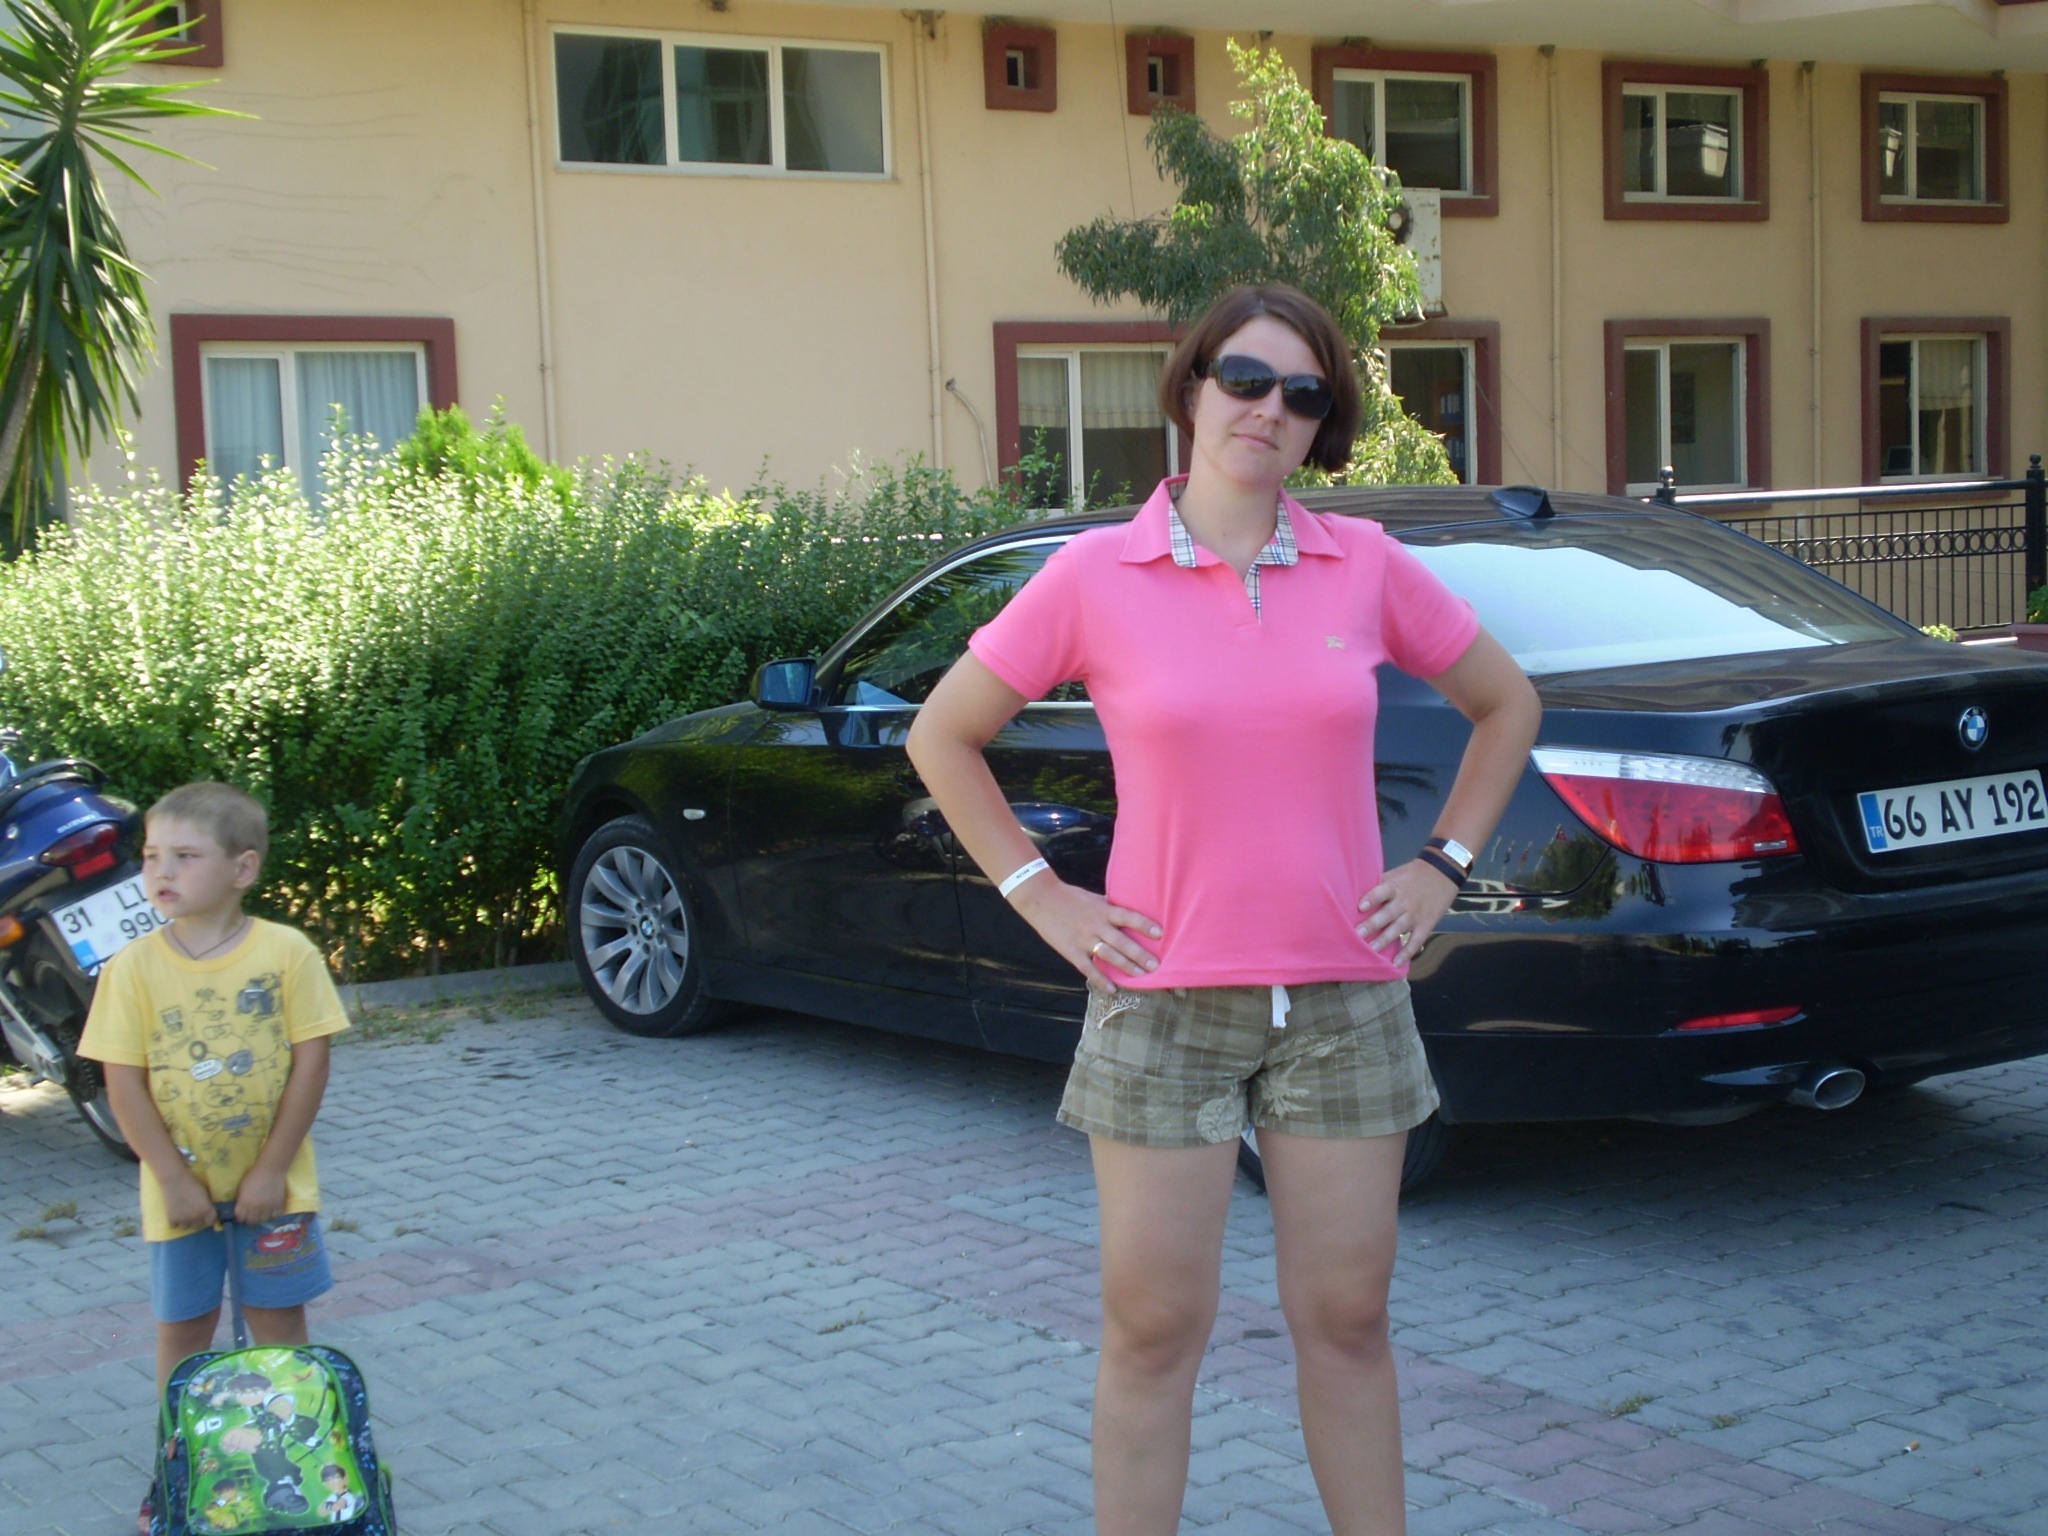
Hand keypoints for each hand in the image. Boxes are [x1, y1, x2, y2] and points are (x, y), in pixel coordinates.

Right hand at [161, 1167, 219, 1234]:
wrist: (175, 1180)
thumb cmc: (192, 1183)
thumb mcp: (205, 1193)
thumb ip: (207, 1204)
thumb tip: (209, 1211)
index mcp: (206, 1210)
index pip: (211, 1222)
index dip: (209, 1218)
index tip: (206, 1216)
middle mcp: (196, 1217)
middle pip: (198, 1225)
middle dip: (198, 1220)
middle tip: (194, 1213)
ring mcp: (184, 1220)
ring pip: (187, 1227)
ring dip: (186, 1222)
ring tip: (184, 1214)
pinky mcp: (172, 1219)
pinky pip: (175, 1226)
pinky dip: (175, 1222)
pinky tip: (176, 1214)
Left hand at [234, 1165, 287, 1225]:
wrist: (271, 1170)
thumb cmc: (254, 1176)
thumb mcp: (242, 1188)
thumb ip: (241, 1201)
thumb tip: (241, 1209)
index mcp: (244, 1203)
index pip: (240, 1218)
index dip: (240, 1217)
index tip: (241, 1215)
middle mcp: (255, 1208)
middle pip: (251, 1222)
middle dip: (249, 1219)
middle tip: (251, 1215)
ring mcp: (268, 1208)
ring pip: (263, 1221)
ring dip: (260, 1218)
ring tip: (261, 1213)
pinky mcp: (278, 1205)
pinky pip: (274, 1217)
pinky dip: (271, 1215)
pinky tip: (270, 1211)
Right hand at [1010, 876, 1163, 993]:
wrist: (1041, 899)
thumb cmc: (1070, 897)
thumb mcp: (1094, 898)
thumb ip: (1110, 906)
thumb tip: (1130, 909)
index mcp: (1103, 910)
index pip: (1128, 917)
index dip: (1144, 925)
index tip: (1160, 934)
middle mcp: (1096, 925)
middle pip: (1122, 942)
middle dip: (1140, 955)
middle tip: (1156, 966)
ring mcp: (1083, 939)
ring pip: (1109, 956)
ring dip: (1126, 967)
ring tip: (1142, 976)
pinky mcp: (1071, 951)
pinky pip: (1088, 968)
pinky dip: (1100, 980)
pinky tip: (1112, 989)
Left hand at [1356, 859, 1460, 963]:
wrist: (1443, 874)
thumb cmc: (1413, 874)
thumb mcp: (1396, 874)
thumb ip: (1380, 886)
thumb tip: (1356, 895)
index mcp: (1395, 887)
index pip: (1382, 892)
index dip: (1372, 898)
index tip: (1360, 906)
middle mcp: (1404, 902)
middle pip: (1387, 914)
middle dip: (1372, 925)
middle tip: (1358, 934)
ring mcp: (1415, 915)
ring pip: (1398, 929)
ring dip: (1384, 940)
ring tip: (1370, 950)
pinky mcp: (1425, 925)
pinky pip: (1415, 941)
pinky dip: (1407, 953)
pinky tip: (1396, 963)